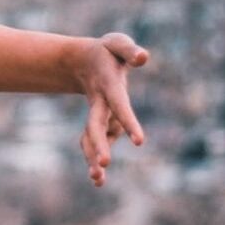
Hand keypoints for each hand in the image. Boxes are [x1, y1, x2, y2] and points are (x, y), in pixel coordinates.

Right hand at [68, 32, 150, 187]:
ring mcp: (97, 114)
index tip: (140, 142)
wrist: (81, 60)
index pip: (120, 104)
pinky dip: (94, 158)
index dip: (128, 121)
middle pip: (96, 124)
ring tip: (98, 181)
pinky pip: (93, 141)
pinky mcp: (98, 122)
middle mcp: (100, 102)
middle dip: (99, 144)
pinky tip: (99, 180)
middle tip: (105, 164)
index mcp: (108, 85)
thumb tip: (143, 58)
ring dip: (93, 157)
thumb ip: (130, 50)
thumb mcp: (118, 43)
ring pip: (92, 137)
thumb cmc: (108, 52)